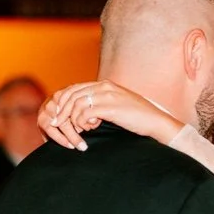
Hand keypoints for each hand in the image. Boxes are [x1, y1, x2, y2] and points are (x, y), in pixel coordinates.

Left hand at [40, 80, 183, 151]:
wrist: (155, 121)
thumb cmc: (136, 117)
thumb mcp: (116, 105)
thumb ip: (101, 104)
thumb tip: (84, 112)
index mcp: (104, 84)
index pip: (74, 88)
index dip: (63, 102)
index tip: (58, 115)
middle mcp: (104, 86)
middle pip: (71, 94)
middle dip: (62, 111)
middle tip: (59, 124)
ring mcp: (107, 96)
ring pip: (77, 104)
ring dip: (74, 119)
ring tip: (82, 129)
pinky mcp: (110, 108)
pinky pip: (85, 114)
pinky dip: (83, 123)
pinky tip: (91, 128)